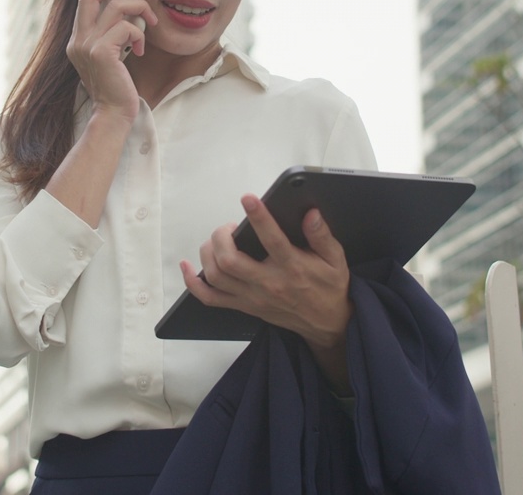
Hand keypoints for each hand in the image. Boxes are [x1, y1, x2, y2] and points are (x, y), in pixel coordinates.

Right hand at [66, 0, 156, 120]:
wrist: (114, 113)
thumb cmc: (116, 88)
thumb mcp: (110, 56)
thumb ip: (110, 34)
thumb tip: (118, 11)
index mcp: (77, 41)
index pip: (84, 2)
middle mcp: (77, 41)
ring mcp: (87, 46)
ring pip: (117, 8)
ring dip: (139, 12)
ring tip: (148, 25)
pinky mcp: (101, 52)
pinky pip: (127, 27)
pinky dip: (139, 35)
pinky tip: (141, 50)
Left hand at [180, 195, 351, 349]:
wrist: (326, 324)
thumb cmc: (329, 287)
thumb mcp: (335, 260)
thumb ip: (322, 236)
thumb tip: (311, 214)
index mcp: (292, 268)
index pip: (273, 241)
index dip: (259, 218)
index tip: (248, 198)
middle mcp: (268, 284)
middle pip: (230, 261)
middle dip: (221, 237)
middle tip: (229, 227)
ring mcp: (253, 297)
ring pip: (216, 276)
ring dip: (207, 253)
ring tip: (216, 239)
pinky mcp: (244, 306)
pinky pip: (210, 298)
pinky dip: (193, 283)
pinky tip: (187, 267)